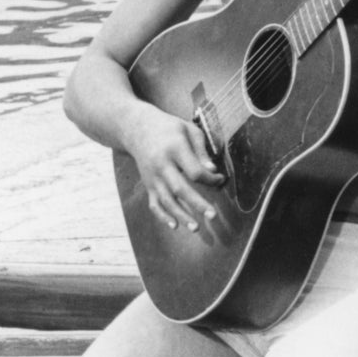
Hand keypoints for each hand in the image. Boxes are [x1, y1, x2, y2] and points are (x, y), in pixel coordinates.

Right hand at [130, 105, 223, 233]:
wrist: (137, 128)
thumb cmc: (168, 128)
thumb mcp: (188, 130)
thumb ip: (201, 150)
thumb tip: (212, 170)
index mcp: (174, 149)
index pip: (194, 170)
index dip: (210, 179)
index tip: (220, 179)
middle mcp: (161, 165)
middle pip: (179, 188)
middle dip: (197, 203)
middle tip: (212, 216)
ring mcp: (152, 177)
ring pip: (167, 200)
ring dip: (181, 215)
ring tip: (196, 228)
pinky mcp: (148, 185)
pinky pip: (154, 204)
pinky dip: (162, 216)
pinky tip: (174, 226)